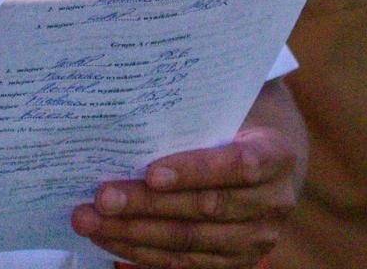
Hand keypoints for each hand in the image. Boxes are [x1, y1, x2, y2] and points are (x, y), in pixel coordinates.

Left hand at [70, 124, 300, 267]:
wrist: (268, 164)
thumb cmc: (230, 126)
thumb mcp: (223, 112)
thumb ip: (189, 119)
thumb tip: (125, 117)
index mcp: (277, 155)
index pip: (238, 165)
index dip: (194, 170)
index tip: (149, 171)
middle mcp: (274, 202)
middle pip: (205, 208)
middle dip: (146, 204)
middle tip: (100, 197)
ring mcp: (257, 238)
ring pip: (189, 241)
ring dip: (133, 232)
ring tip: (89, 220)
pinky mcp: (236, 262)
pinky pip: (183, 262)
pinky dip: (140, 251)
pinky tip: (107, 237)